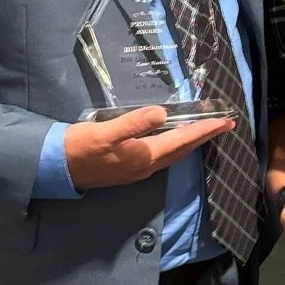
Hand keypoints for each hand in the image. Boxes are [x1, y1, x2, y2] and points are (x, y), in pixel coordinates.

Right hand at [65, 106, 231, 189]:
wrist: (59, 167)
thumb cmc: (81, 147)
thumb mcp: (106, 132)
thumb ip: (134, 123)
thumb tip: (163, 114)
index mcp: (144, 155)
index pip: (182, 140)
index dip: (205, 130)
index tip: (225, 122)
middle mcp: (146, 166)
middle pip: (183, 150)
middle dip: (205, 137)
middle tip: (224, 125)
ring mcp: (138, 169)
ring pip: (174, 155)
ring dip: (192, 143)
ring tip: (206, 131)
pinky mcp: (130, 168)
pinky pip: (163, 157)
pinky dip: (175, 147)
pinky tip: (175, 140)